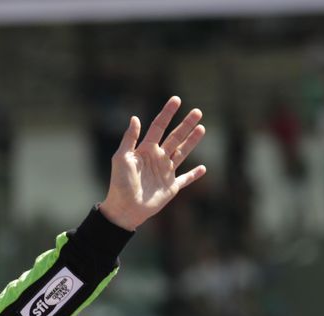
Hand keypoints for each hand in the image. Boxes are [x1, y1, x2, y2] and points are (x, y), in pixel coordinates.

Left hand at [99, 96, 206, 230]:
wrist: (124, 208)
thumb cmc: (120, 183)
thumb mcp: (121, 158)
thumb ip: (129, 139)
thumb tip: (135, 117)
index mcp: (145, 150)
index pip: (158, 127)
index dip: (167, 113)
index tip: (176, 100)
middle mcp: (157, 159)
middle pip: (175, 137)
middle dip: (186, 125)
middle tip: (198, 112)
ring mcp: (165, 172)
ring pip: (182, 153)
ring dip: (192, 141)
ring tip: (202, 128)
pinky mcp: (171, 187)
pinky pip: (185, 179)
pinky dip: (194, 175)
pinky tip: (203, 169)